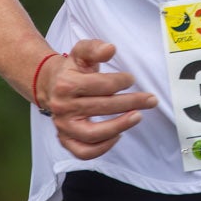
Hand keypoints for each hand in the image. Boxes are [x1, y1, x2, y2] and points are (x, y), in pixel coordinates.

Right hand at [35, 38, 155, 160]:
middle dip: (131, 102)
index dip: (121, 81)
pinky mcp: (65, 139)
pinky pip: (84, 152)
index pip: (101, 85)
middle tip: (150, 99)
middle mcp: (62, 107)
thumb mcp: (81, 52)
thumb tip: (110, 49)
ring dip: (119, 126)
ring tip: (137, 116)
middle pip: (102, 107)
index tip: (131, 79)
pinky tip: (118, 135)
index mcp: (66, 84)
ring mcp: (63, 126)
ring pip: (93, 134)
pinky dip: (102, 148)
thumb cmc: (72, 69)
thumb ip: (95, 48)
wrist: (50, 85)